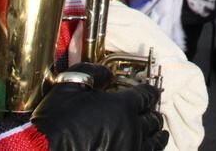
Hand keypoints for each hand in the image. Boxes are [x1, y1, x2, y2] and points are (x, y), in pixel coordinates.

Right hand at [32, 63, 167, 150]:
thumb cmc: (56, 121)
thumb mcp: (69, 85)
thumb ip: (92, 72)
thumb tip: (107, 74)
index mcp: (122, 106)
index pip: (146, 95)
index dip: (150, 92)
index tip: (152, 92)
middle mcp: (132, 129)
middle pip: (153, 120)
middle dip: (153, 113)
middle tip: (153, 112)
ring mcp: (130, 150)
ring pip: (154, 142)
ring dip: (157, 134)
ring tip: (159, 132)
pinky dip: (150, 150)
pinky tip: (149, 148)